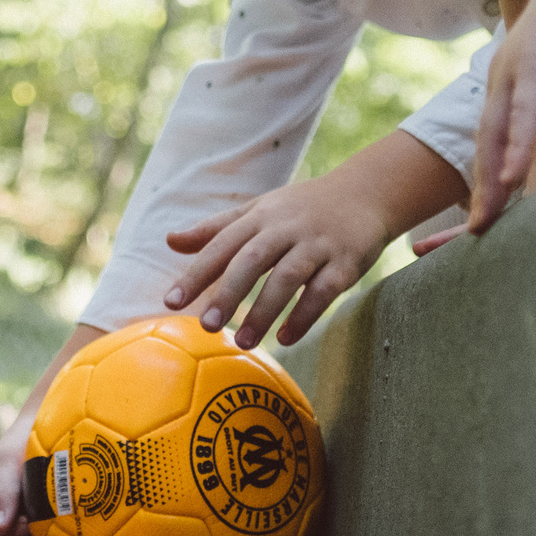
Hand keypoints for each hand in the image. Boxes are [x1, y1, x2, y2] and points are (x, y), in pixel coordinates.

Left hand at [164, 172, 399, 348]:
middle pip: (252, 260)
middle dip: (228, 293)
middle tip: (207, 327)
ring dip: (264, 311)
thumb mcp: (258, 210)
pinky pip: (323, 291)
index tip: (170, 302)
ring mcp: (317, 244)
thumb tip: (169, 241)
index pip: (221, 244)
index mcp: (260, 216)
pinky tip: (286, 338)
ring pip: (287, 277)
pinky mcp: (346, 263)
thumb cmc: (302, 208)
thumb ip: (215, 228)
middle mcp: (286, 227)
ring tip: (245, 342)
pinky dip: (304, 316)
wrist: (367, 192)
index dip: (195, 273)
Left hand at [470, 0, 535, 229]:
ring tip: (484, 219)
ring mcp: (515, 74)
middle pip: (486, 150)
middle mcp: (506, 87)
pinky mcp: (533, 62)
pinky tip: (510, 175)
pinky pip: (521, 112)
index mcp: (517, 93)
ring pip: (497, 136)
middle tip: (472, 236)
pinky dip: (515, 143)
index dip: (491, 184)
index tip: (485, 224)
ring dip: (491, 178)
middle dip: (480, 193)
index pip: (497, 147)